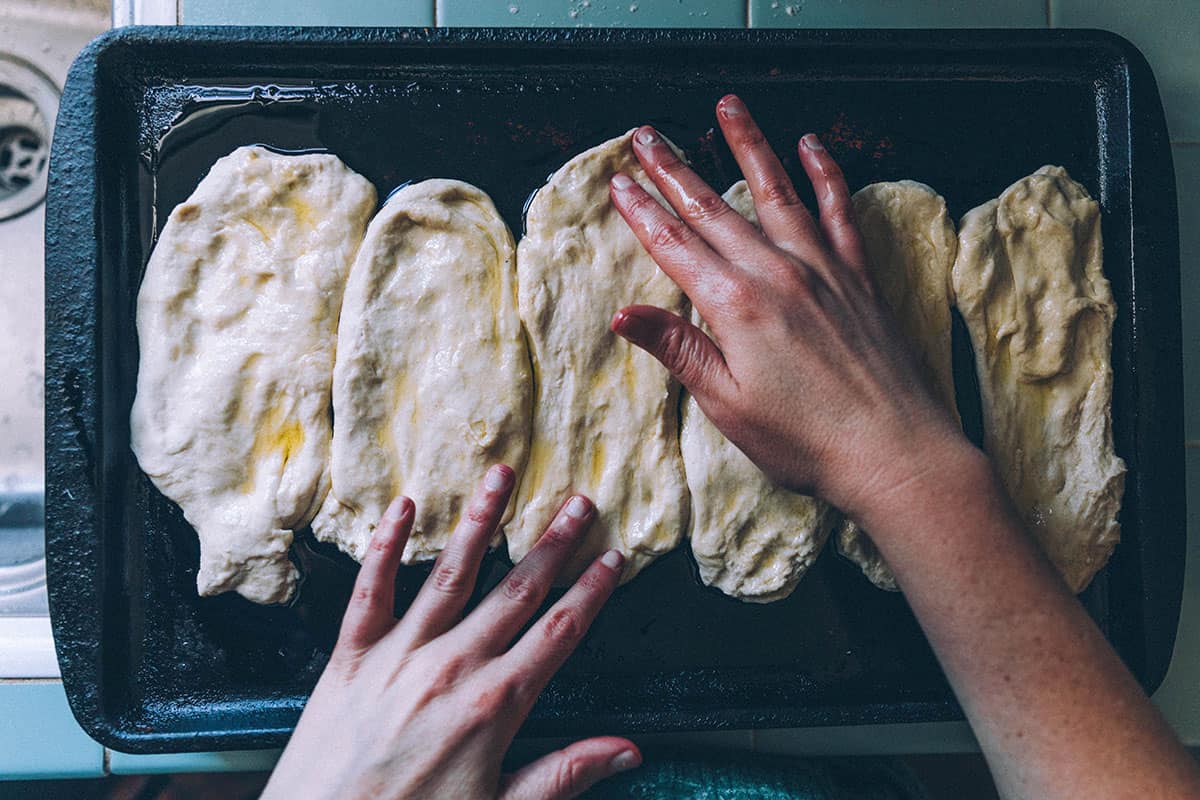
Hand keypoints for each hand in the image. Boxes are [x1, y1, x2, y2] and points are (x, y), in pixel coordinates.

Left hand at [263, 465, 639, 799]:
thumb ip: (565, 775)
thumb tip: (627, 751)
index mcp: (495, 704)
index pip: (559, 632)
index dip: (591, 592)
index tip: (612, 557)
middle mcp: (452, 666)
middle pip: (516, 590)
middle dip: (553, 542)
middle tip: (578, 503)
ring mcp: (400, 654)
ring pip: (451, 573)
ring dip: (480, 520)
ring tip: (502, 476)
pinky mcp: (351, 655)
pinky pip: (371, 589)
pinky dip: (386, 545)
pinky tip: (403, 507)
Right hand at [609, 95, 967, 517]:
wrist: (894, 452)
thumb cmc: (807, 441)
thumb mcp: (728, 405)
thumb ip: (680, 350)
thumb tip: (623, 316)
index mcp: (736, 307)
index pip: (675, 247)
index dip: (641, 212)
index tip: (618, 184)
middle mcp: (777, 274)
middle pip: (714, 210)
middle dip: (674, 170)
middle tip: (647, 136)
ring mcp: (822, 268)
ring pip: (776, 192)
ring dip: (748, 146)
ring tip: (727, 107)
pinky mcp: (858, 276)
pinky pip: (840, 210)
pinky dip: (826, 173)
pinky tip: (812, 144)